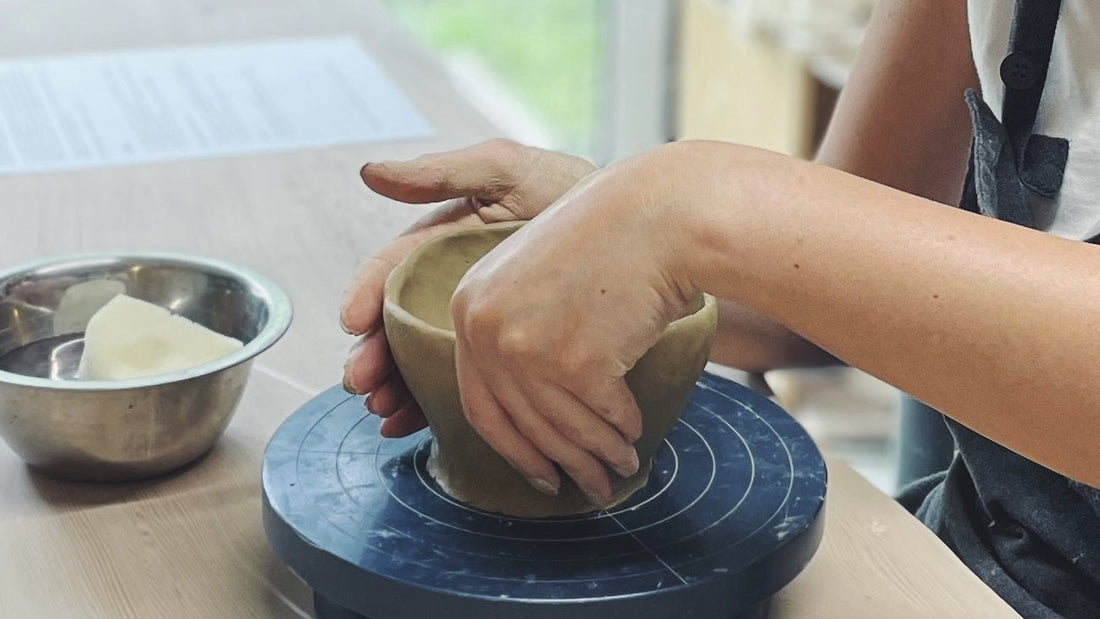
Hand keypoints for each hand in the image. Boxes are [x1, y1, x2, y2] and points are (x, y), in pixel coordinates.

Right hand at [340, 139, 595, 436]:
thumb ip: (446, 173)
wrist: (639, 227)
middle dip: (379, 357)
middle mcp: (453, 287)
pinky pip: (472, 385)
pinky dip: (443, 407)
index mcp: (443, 244)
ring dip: (402, 389)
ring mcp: (480, 325)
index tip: (353, 321)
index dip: (368, 296)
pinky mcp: (510, 356)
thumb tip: (372, 172)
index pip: (394, 272)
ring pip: (427, 361)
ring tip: (387, 412)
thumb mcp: (510, 172)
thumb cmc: (571, 190)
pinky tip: (422, 425)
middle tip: (364, 384)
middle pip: (401, 325)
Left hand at [450, 148, 696, 504]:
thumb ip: (513, 331)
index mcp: (467, 306)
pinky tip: (635, 436)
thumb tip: (528, 414)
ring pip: (563, 428)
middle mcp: (484, 328)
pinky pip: (602, 416)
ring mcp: (526, 346)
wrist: (661, 213)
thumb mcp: (532, 275)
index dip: (514, 449)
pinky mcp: (575, 362)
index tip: (539, 473)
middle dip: (560, 464)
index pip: (480, 403)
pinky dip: (622, 431)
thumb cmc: (609, 242)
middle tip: (589, 488)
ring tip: (620, 468)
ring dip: (597, 456)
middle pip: (521, 425)